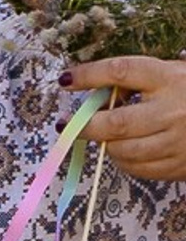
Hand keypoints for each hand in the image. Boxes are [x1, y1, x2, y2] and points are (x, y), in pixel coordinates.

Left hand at [69, 57, 185, 182]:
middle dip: (84, 125)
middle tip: (67, 124)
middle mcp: (174, 110)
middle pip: (115, 122)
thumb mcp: (174, 73)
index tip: (66, 80)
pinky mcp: (181, 165)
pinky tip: (125, 150)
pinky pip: (138, 169)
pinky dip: (123, 161)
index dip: (88, 75)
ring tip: (102, 136)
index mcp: (171, 78)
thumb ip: (139, 80)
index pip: (121, 71)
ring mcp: (178, 141)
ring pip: (123, 150)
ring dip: (105, 144)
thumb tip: (92, 90)